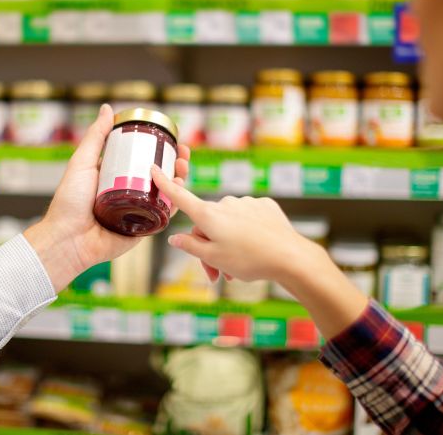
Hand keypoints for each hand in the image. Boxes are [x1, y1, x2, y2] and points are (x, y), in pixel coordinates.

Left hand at [25, 105, 190, 291]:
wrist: (67, 239)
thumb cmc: (69, 202)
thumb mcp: (82, 163)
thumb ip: (95, 137)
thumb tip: (108, 109)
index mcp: (115, 176)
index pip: (143, 158)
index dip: (160, 148)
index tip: (173, 138)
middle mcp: (128, 192)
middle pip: (159, 174)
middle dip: (175, 163)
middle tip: (184, 153)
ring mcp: (137, 210)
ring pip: (165, 193)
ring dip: (179, 180)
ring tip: (183, 169)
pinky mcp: (143, 228)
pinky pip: (162, 215)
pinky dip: (175, 204)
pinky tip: (180, 191)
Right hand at [151, 165, 318, 282]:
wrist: (289, 257)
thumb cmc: (249, 260)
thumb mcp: (214, 258)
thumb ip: (191, 246)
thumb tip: (174, 238)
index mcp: (209, 215)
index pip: (181, 197)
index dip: (165, 183)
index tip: (153, 168)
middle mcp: (225, 203)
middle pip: (207, 223)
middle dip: (208, 246)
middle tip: (217, 274)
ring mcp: (246, 203)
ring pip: (228, 223)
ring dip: (227, 242)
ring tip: (238, 267)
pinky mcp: (264, 206)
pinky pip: (247, 217)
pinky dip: (246, 232)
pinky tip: (256, 247)